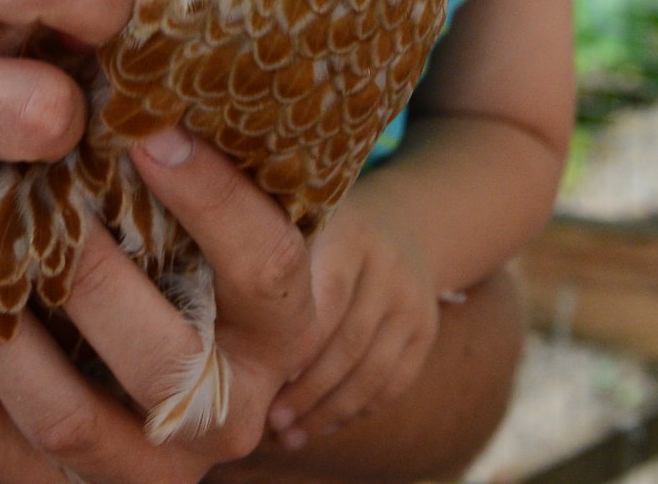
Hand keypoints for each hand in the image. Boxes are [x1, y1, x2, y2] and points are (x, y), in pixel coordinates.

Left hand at [0, 130, 318, 483]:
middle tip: (33, 191)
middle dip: (92, 276)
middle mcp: (224, 408)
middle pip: (163, 357)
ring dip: (3, 339)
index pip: (264, 263)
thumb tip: (149, 8)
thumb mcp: (210, 194)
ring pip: (68, 419)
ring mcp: (143, 466)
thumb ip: (190, 137)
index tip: (149, 122)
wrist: (151, 345)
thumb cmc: (176, 230)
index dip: (212, 197)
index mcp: (277, 324)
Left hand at [265, 189, 440, 449]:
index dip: (296, 342)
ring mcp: (413, 300)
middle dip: (308, 389)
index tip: (260, 373)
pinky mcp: (427, 330)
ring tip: (291, 433)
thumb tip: (229, 334)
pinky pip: (394, 384)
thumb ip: (274, 265)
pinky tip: (323, 425)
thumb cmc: (325, 232)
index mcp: (351, 234)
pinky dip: (357, 411)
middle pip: (349, 342)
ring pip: (373, 372)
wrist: (402, 223)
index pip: (325, 297)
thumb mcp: (303, 227)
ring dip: (329, 411)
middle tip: (271, 418)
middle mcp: (389, 266)